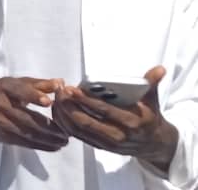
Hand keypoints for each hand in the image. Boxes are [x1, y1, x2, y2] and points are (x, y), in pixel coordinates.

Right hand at [0, 78, 67, 150]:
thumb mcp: (14, 83)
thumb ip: (38, 84)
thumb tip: (60, 82)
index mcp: (5, 88)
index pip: (20, 91)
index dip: (33, 96)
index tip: (49, 101)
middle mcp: (1, 104)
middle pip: (27, 117)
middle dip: (49, 127)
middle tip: (67, 132)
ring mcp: (0, 122)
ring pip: (27, 132)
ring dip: (48, 139)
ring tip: (64, 141)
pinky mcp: (1, 136)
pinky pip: (23, 142)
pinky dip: (40, 146)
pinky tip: (53, 147)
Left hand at [52, 66, 178, 171]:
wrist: (154, 144)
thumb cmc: (149, 117)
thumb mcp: (152, 100)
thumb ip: (152, 83)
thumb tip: (160, 68)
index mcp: (130, 122)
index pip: (104, 110)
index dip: (85, 100)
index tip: (71, 89)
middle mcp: (117, 135)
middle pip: (86, 121)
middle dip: (69, 105)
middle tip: (59, 90)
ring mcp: (107, 144)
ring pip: (78, 130)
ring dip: (63, 114)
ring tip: (56, 97)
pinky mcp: (99, 147)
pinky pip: (77, 136)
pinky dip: (65, 123)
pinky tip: (58, 110)